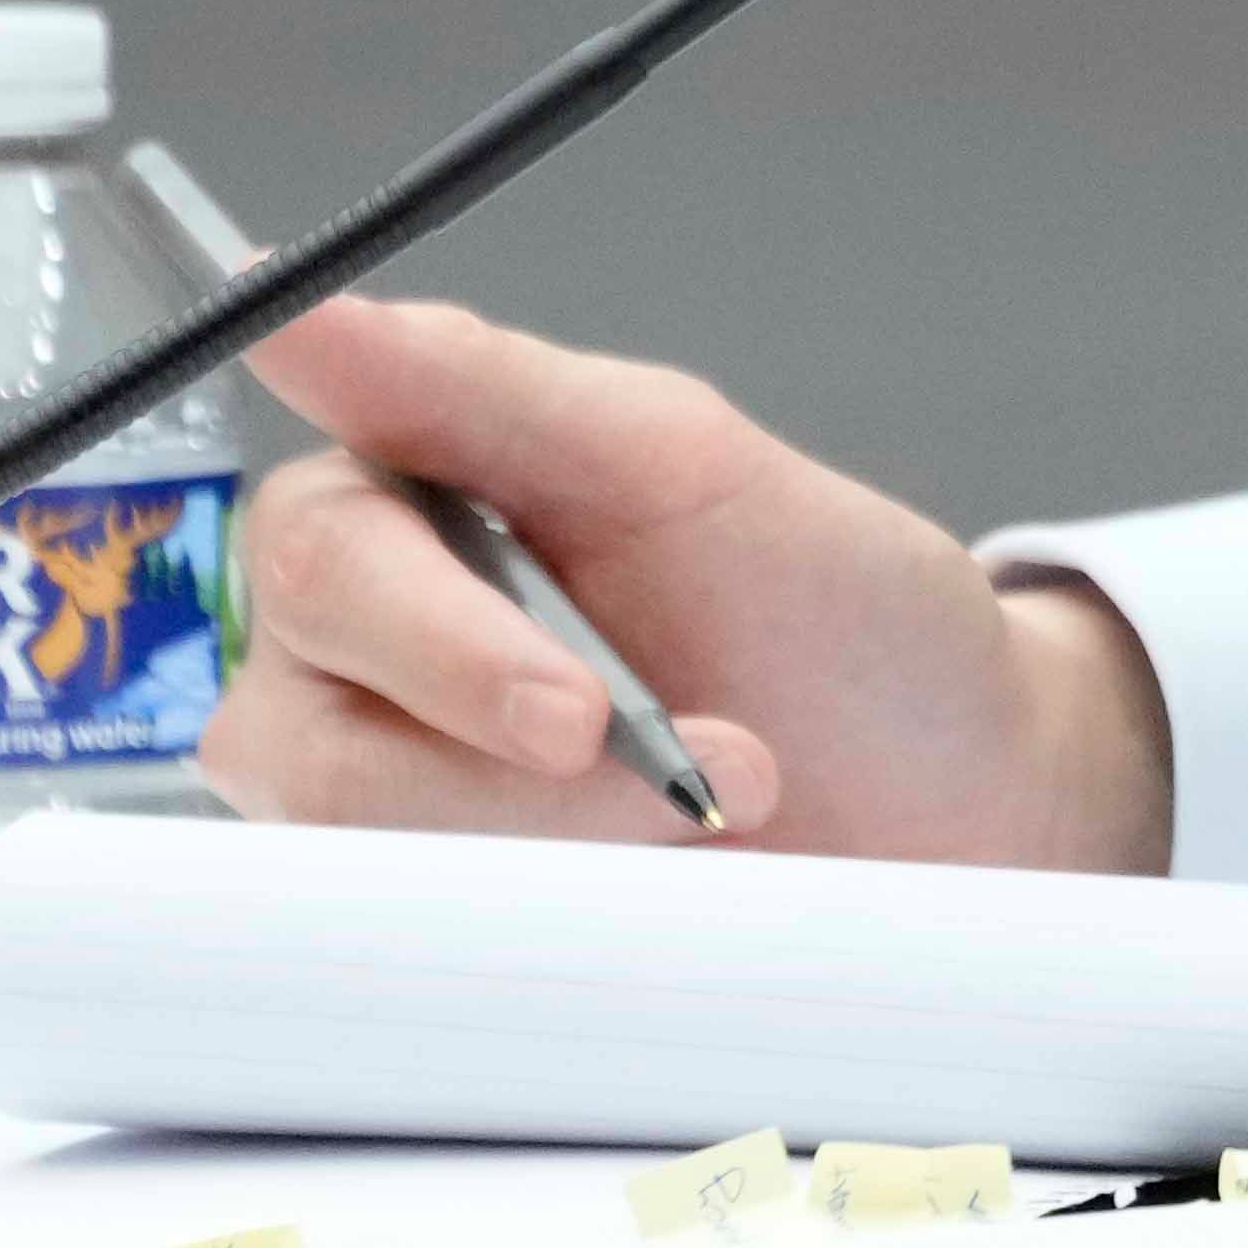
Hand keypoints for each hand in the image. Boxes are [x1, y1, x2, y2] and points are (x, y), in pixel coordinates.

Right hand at [197, 298, 1171, 871]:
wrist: (949, 796)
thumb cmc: (831, 615)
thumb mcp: (691, 466)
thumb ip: (491, 387)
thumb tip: (297, 301)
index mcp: (400, 507)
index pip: (323, 549)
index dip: (434, 636)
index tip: (566, 707)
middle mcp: (352, 657)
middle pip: (314, 725)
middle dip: (528, 762)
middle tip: (707, 764)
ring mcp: (372, 800)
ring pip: (355, 850)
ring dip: (557, 841)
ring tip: (726, 804)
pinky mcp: (420, 922)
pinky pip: (403, 946)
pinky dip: (541, 921)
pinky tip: (650, 891)